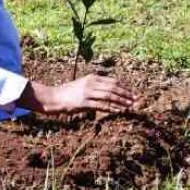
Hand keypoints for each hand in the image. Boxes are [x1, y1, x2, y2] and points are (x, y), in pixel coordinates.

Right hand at [19, 74, 136, 113]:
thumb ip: (94, 86)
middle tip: (136, 100)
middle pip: (113, 88)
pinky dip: (112, 108)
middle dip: (126, 95)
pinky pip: (102, 106)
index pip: (112, 82)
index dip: (123, 88)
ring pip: (109, 96)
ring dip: (121, 102)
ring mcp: (87, 93)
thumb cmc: (68, 92)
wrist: (54, 97)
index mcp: (92, 78)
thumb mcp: (82, 85)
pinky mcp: (84, 103)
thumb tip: (108, 91)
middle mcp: (91, 84)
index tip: (132, 93)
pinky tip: (119, 111)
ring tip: (130, 106)